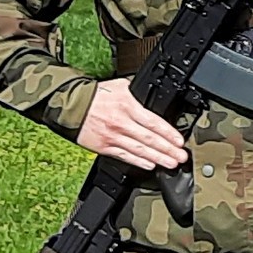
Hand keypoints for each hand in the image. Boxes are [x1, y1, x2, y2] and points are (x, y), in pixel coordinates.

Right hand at [75, 78, 189, 170]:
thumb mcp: (120, 86)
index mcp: (127, 106)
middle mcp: (121, 123)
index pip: (153, 122)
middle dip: (168, 149)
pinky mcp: (104, 147)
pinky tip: (150, 165)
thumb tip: (152, 99)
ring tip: (171, 164)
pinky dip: (139, 162)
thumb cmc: (95, 95)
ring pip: (139, 150)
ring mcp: (113, 136)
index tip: (179, 141)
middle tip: (181, 157)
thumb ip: (137, 95)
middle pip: (150, 139)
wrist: (71, 105)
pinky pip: (125, 156)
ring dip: (157, 158)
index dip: (168, 133)